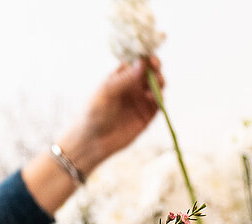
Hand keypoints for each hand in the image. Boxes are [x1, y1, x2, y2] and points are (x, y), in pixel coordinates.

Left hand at [60, 56, 162, 173]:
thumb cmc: (93, 113)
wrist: (91, 141)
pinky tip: (152, 97)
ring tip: (156, 82)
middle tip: (155, 66)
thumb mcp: (106, 92)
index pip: (138, 61)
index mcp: (121, 76)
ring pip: (157, 86)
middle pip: (151, 71)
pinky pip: (158, 104)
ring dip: (159, 81)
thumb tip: (143, 62)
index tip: (150, 54)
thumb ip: (125, 78)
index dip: (146, 55)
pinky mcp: (147, 116)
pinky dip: (159, 98)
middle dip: (155, 67)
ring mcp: (141, 100)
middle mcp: (133, 86)